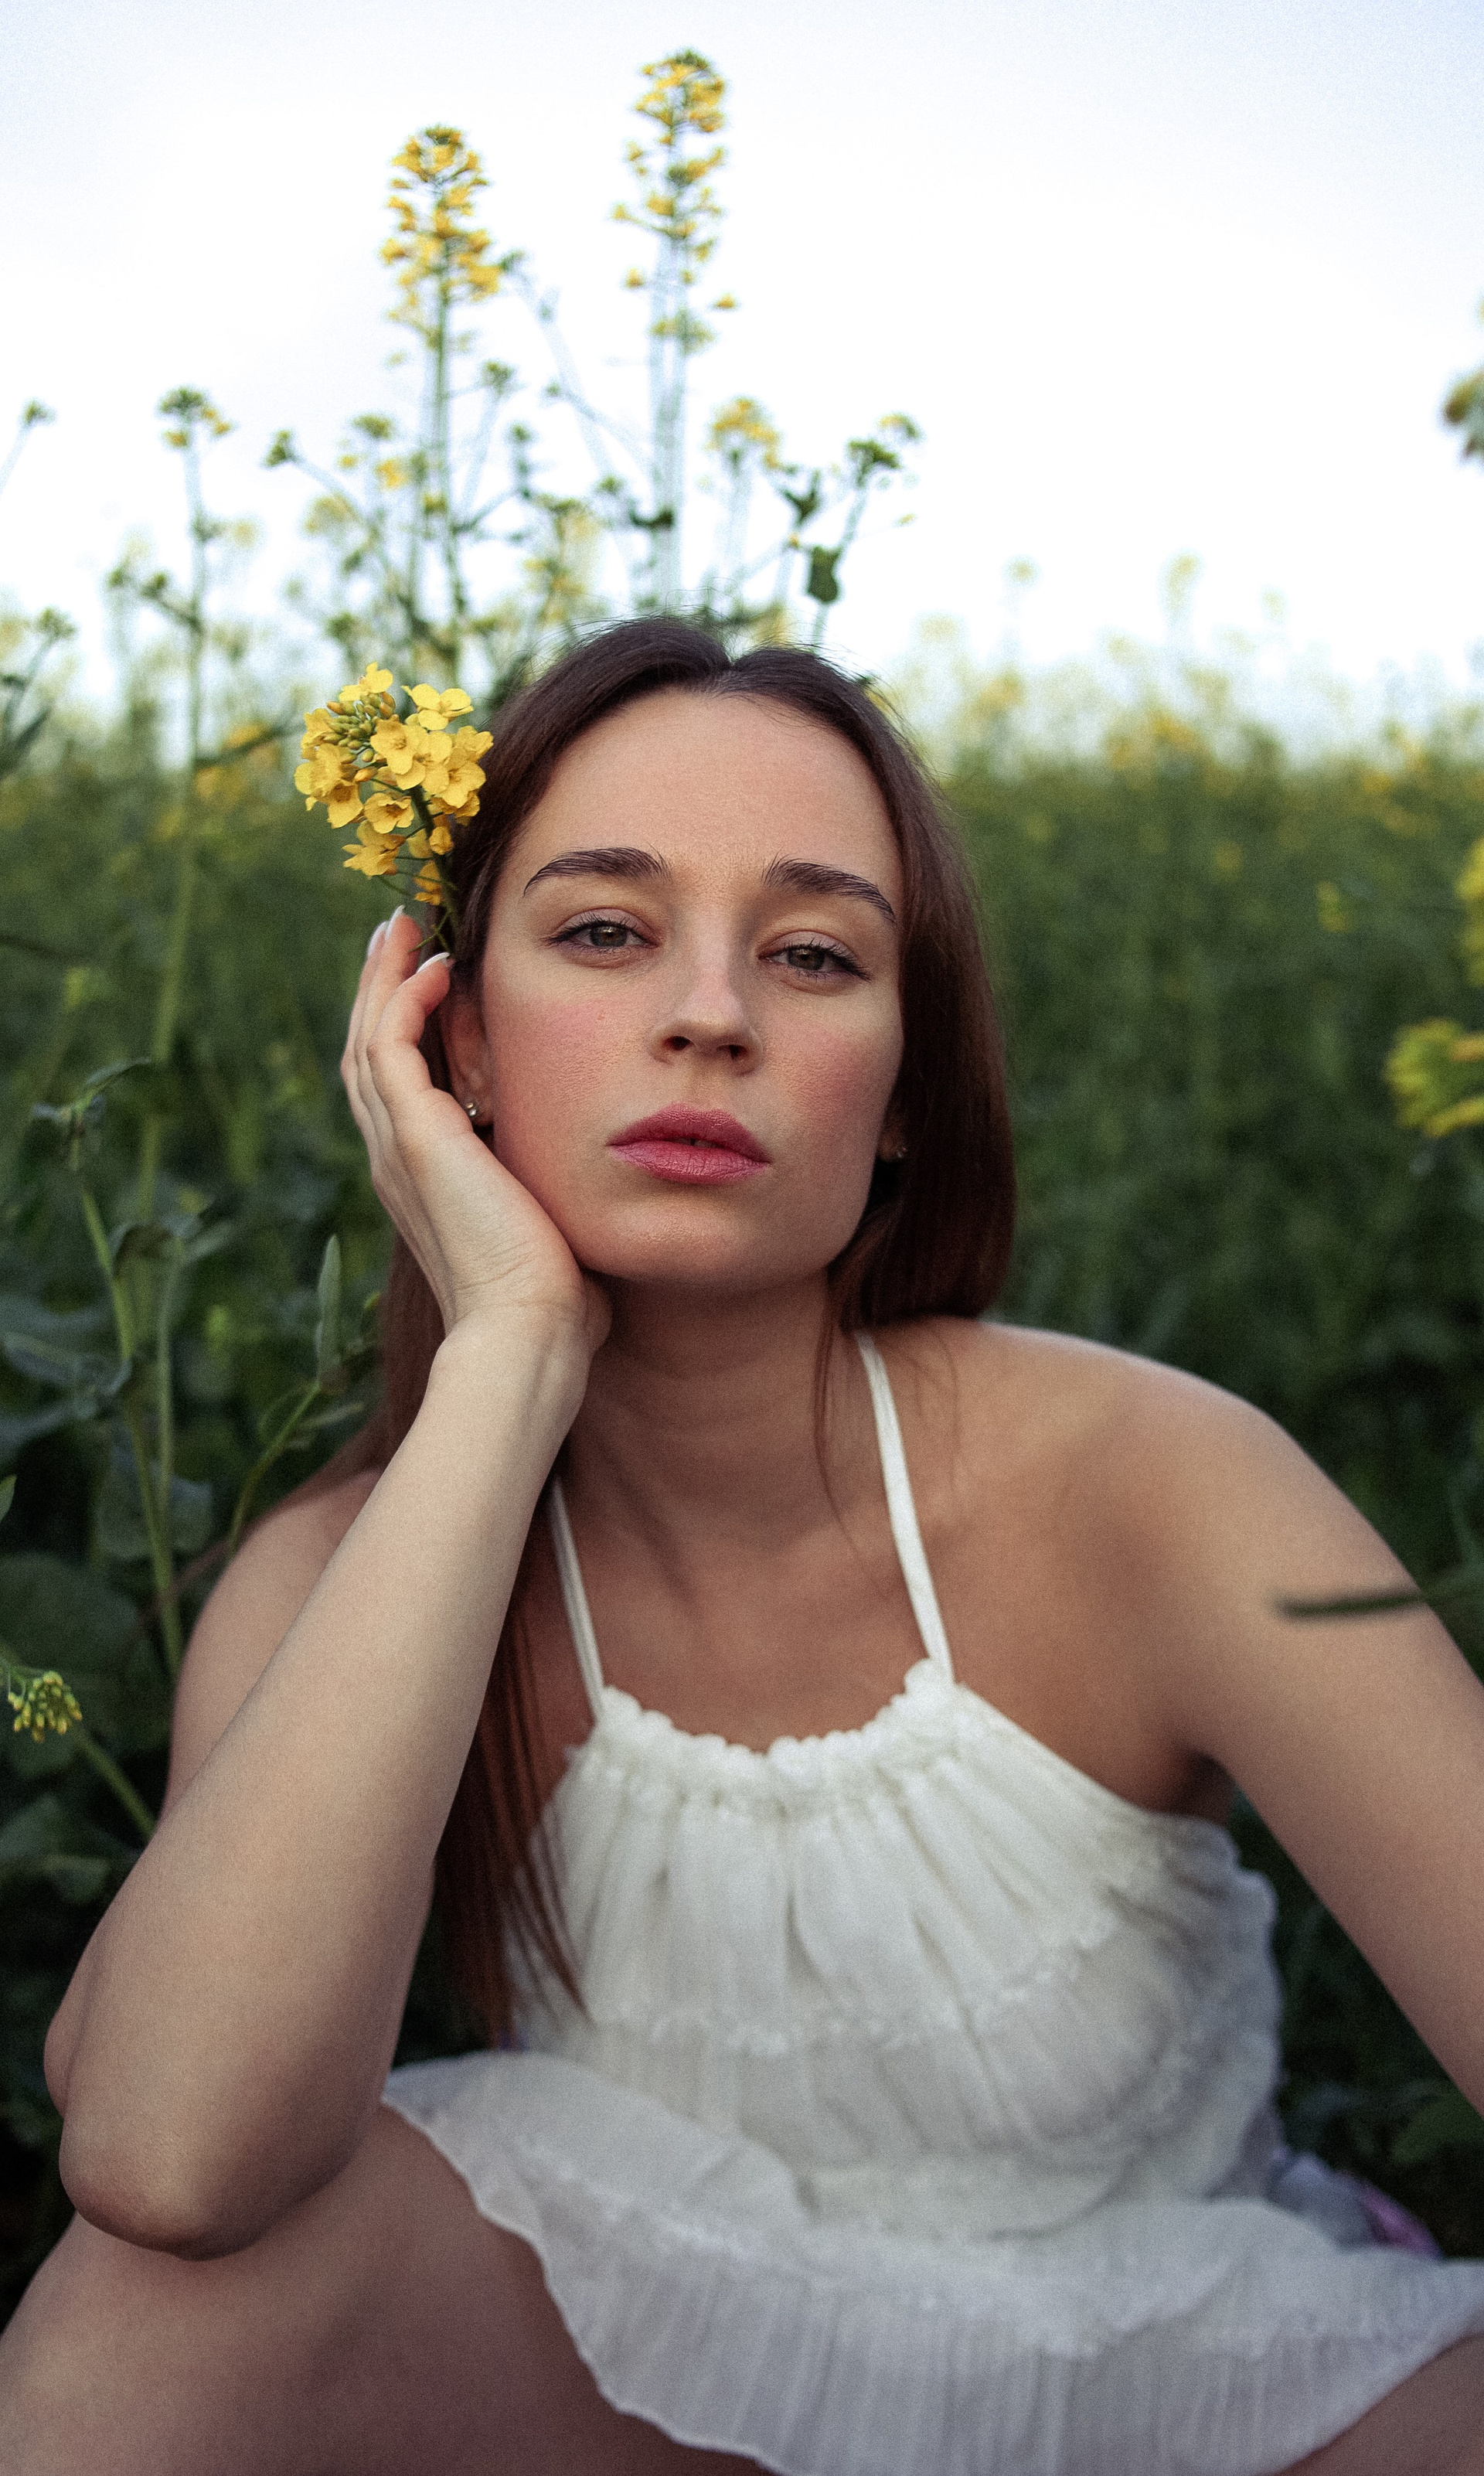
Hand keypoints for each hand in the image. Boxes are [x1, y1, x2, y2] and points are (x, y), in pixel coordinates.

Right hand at [341, 911, 609, 1360]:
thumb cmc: (554, 1301)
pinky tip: (436, 968)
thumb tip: (591, 1180)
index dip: (404, 1031)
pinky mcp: (417, 1137)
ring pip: (369, 1040)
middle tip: (394, 935)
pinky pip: (392, 1046)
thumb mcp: (549, 1225)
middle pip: (368, 1054)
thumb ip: (552, 1191)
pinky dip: (405, 1000)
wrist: (529, 1332)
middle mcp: (398, 1160)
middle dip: (379, 991)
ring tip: (398, 930)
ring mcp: (400, 1148)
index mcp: (424, 1181)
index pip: (397, 1087)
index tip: (427, 980)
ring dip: (382, 980)